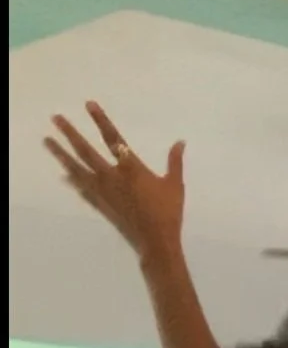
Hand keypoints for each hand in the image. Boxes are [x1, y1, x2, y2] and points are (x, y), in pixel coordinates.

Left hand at [44, 104, 185, 261]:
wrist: (155, 242)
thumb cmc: (168, 213)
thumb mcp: (175, 185)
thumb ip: (175, 161)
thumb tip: (180, 141)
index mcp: (131, 168)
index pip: (113, 138)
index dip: (101, 121)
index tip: (89, 105)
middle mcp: (112, 176)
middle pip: (86, 151)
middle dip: (70, 133)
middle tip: (55, 118)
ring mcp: (103, 191)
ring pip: (77, 168)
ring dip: (61, 154)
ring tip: (47, 142)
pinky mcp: (100, 205)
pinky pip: (82, 189)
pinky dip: (72, 180)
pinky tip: (63, 174)